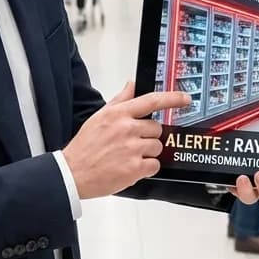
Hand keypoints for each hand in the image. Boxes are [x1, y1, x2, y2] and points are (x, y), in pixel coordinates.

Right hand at [62, 81, 190, 198]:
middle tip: (132, 143)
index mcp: (118, 114)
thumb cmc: (85, 146)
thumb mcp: (99, 117)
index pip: (152, 101)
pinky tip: (131, 167)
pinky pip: (154, 165)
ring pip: (157, 147)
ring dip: (147, 153)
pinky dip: (146, 168)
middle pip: (156, 128)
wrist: (73, 173)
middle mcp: (127, 129)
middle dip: (148, 136)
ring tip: (129, 156)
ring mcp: (132, 149)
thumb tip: (132, 85)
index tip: (185, 98)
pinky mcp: (134, 168)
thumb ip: (119, 100)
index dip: (173, 99)